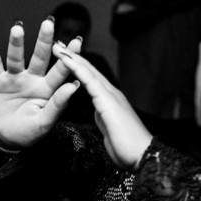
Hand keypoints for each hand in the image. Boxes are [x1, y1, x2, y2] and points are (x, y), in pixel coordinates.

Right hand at [0, 18, 83, 150]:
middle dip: (44, 41)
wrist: (2, 140)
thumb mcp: (43, 123)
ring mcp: (14, 78)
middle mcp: (32, 80)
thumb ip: (58, 105)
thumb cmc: (26, 135)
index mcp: (47, 89)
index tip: (77, 41)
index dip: (69, 56)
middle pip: (39, 57)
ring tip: (17, 29)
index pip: (60, 70)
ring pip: (16, 57)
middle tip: (48, 23)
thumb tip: (74, 85)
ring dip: (16, 43)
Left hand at [51, 46, 152, 170]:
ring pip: (88, 71)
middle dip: (73, 57)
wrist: (142, 155)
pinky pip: (89, 81)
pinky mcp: (108, 102)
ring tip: (58, 47)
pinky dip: (77, 69)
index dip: (78, 68)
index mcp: (110, 101)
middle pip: (89, 70)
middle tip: (58, 44)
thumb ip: (104, 118)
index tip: (64, 58)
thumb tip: (100, 114)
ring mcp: (110, 96)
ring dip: (72, 58)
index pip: (91, 79)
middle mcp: (111, 94)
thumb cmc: (128, 148)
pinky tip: (66, 61)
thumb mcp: (111, 130)